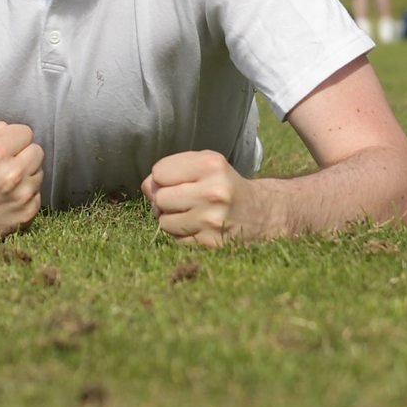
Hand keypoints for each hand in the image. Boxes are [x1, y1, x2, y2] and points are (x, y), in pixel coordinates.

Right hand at [0, 121, 42, 240]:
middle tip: (4, 163)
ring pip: (39, 171)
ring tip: (5, 180)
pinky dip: (25, 193)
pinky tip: (8, 195)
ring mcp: (22, 196)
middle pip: (37, 150)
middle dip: (22, 154)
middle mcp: (12, 175)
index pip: (26, 132)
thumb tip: (14, 132)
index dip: (12, 138)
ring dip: (25, 173)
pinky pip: (38, 192)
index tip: (2, 147)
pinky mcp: (27, 213)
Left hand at [142, 150, 265, 247]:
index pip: (159, 172)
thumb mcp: (204, 164)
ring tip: (189, 212)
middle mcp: (213, 192)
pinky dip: (181, 233)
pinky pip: (176, 239)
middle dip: (165, 199)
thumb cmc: (224, 184)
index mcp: (211, 166)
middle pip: (160, 198)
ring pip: (164, 221)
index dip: (163, 176)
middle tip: (181, 198)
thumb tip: (146, 187)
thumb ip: (171, 169)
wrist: (260, 213)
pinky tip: (197, 226)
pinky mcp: (212, 242)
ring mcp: (213, 220)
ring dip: (170, 218)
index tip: (177, 179)